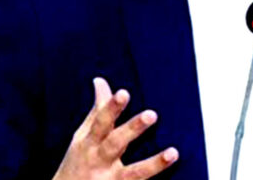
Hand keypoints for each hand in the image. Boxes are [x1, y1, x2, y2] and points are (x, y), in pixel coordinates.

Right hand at [53, 77, 177, 179]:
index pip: (101, 122)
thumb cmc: (79, 163)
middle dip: (132, 129)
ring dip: (153, 164)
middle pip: (115, 144)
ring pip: (133, 173)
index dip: (111, 108)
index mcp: (89, 143)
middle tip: (152, 114)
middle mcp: (99, 162)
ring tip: (173, 153)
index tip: (124, 92)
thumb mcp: (83, 137)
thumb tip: (100, 81)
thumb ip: (98, 111)